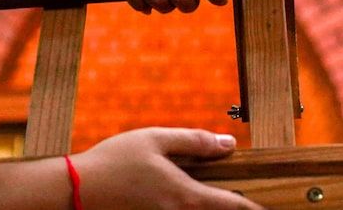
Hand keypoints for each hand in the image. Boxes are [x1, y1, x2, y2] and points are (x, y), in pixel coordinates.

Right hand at [72, 129, 259, 209]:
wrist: (72, 192)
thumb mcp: (154, 140)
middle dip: (234, 209)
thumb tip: (228, 144)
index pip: (233, 207)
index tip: (271, 209)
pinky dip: (187, 208)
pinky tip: (183, 197)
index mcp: (185, 197)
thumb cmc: (112, 162)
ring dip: (209, 207)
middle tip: (247, 202)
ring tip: (217, 196)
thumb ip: (194, 142)